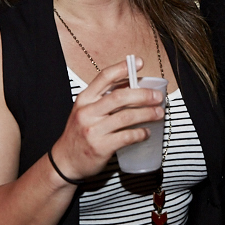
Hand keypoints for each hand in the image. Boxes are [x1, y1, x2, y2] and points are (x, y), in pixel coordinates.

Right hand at [49, 59, 164, 180]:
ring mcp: (93, 130)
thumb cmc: (79, 133)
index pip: (104, 77)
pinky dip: (140, 133)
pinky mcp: (100, 147)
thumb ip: (104, 98)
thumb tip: (132, 85)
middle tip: (157, 97)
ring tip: (158, 113)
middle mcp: (87, 112)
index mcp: (84, 99)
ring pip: (126, 116)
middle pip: (119, 97)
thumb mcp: (86, 111)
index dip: (123, 68)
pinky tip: (146, 132)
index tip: (139, 63)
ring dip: (147, 114)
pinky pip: (126, 137)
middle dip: (143, 95)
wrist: (65, 160)